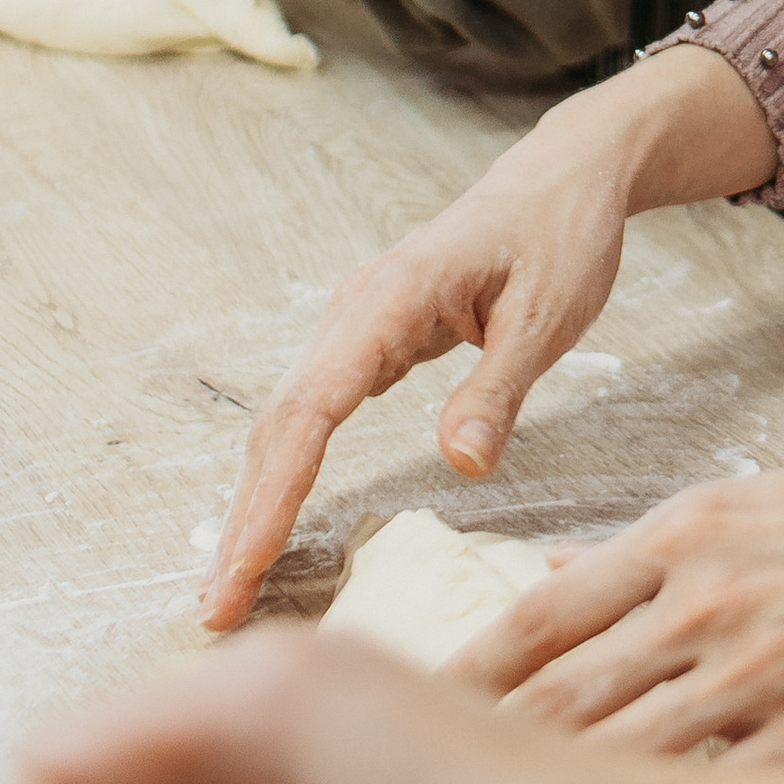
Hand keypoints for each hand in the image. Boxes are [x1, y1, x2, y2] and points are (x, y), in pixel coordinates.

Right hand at [202, 134, 633, 629]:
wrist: (566, 175)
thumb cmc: (563, 235)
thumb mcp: (547, 316)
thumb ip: (498, 391)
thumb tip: (461, 468)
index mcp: (392, 299)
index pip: (311, 412)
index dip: (273, 497)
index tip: (244, 568)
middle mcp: (356, 309)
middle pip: (280, 423)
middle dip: (245, 518)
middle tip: (217, 608)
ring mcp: (358, 321)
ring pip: (288, 419)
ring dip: (258, 499)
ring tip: (234, 584)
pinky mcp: (372, 336)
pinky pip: (315, 410)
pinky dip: (289, 469)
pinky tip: (275, 518)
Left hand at [457, 401, 783, 759]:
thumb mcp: (754, 499)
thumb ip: (649, 550)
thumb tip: (553, 579)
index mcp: (685, 538)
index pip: (539, 619)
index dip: (466, 678)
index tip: (421, 720)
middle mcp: (708, 606)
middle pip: (564, 703)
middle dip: (490, 761)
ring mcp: (762, 677)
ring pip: (627, 762)